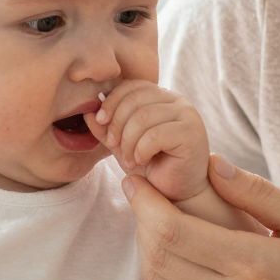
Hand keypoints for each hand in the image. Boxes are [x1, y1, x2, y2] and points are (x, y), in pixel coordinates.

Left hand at [90, 81, 210, 202]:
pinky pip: (155, 135)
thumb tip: (88, 111)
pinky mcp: (191, 134)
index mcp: (162, 97)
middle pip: (136, 100)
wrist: (176, 192)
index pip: (132, 86)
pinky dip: (141, 150)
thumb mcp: (121, 144)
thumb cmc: (152, 166)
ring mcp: (187, 115)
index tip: (100, 121)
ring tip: (128, 159)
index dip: (112, 101)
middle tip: (114, 146)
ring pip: (144, 117)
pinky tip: (142, 161)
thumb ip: (105, 128)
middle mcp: (178, 101)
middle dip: (117, 124)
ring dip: (128, 142)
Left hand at [124, 154, 279, 279]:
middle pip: (156, 258)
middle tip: (145, 201)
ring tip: (160, 229)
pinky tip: (182, 266)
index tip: (136, 182)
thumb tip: (212, 164)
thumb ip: (257, 192)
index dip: (145, 203)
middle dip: (142, 224)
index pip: (171, 230)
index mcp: (252, 265)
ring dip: (150, 254)